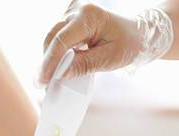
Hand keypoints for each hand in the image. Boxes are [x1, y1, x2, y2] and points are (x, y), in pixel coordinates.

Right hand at [37, 1, 172, 85]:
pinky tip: (57, 68)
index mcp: (88, 16)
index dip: (50, 62)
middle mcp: (77, 9)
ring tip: (48, 80)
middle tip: (41, 84)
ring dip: (51, 58)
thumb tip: (60, 74)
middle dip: (47, 62)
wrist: (137, 33)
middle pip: (53, 37)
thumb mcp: (109, 59)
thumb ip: (83, 65)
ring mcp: (72, 12)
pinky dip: (57, 53)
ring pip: (53, 38)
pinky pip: (59, 37)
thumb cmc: (128, 44)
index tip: (43, 80)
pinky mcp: (71, 19)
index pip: (61, 40)